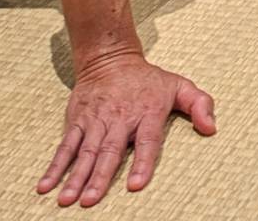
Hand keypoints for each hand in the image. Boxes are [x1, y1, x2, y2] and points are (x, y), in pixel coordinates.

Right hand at [39, 50, 216, 207]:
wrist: (110, 57)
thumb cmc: (148, 80)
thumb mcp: (179, 85)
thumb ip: (199, 104)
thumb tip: (212, 128)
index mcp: (147, 113)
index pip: (146, 141)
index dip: (142, 163)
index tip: (136, 185)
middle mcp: (120, 118)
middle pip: (109, 151)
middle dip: (99, 178)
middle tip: (89, 201)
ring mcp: (96, 120)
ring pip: (85, 151)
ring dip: (75, 177)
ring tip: (66, 199)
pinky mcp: (77, 121)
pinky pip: (65, 146)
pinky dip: (55, 166)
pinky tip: (46, 185)